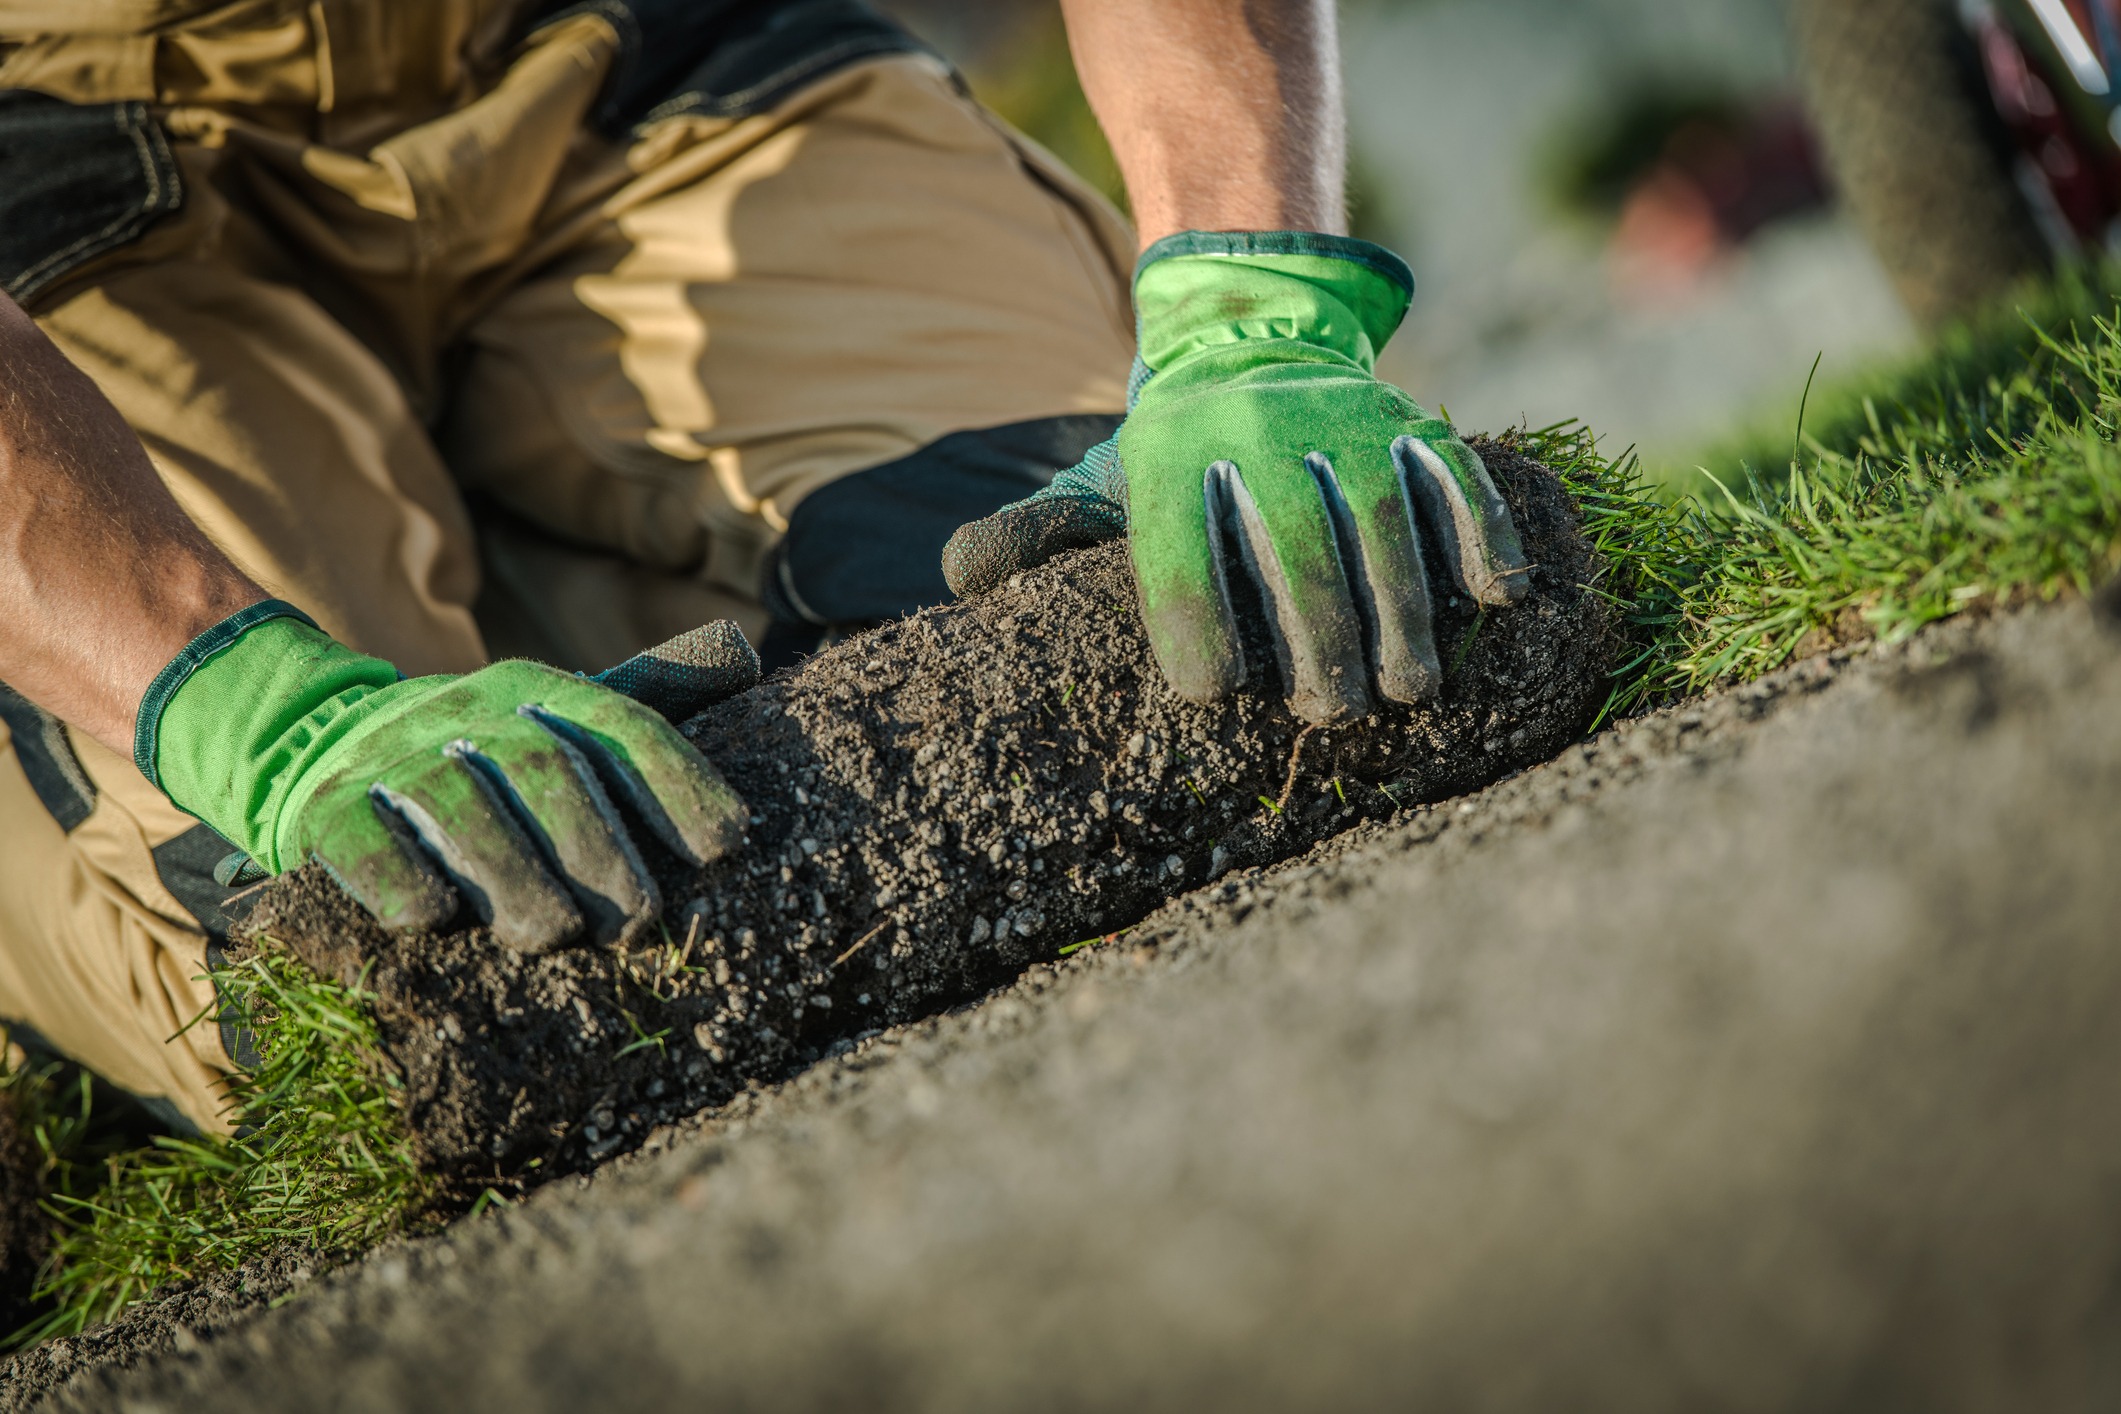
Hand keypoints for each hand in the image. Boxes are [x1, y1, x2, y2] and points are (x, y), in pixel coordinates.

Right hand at [142, 609, 757, 952]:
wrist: (305, 733)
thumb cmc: (474, 752)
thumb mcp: (549, 716)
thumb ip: (641, 701)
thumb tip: (747, 658)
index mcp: (535, 689)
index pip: (620, 724)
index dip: (676, 782)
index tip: (724, 845)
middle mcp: (468, 711)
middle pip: (546, 768)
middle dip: (598, 846)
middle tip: (636, 920)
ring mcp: (392, 755)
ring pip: (459, 803)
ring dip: (512, 873)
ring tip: (552, 934)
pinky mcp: (324, 805)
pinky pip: (359, 837)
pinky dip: (397, 878)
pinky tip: (432, 921)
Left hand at [944, 233, 1526, 723]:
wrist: (1252, 334)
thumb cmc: (1174, 453)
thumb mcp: (1103, 482)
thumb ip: (1040, 533)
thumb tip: (960, 575)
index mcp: (1169, 457)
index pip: (1181, 553)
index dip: (1196, 627)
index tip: (1214, 696)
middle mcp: (1256, 430)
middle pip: (1294, 547)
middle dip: (1316, 640)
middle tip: (1330, 713)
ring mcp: (1344, 421)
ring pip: (1380, 519)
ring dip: (1402, 612)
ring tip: (1407, 692)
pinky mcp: (1410, 421)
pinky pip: (1457, 476)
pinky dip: (1483, 533)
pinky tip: (1498, 599)